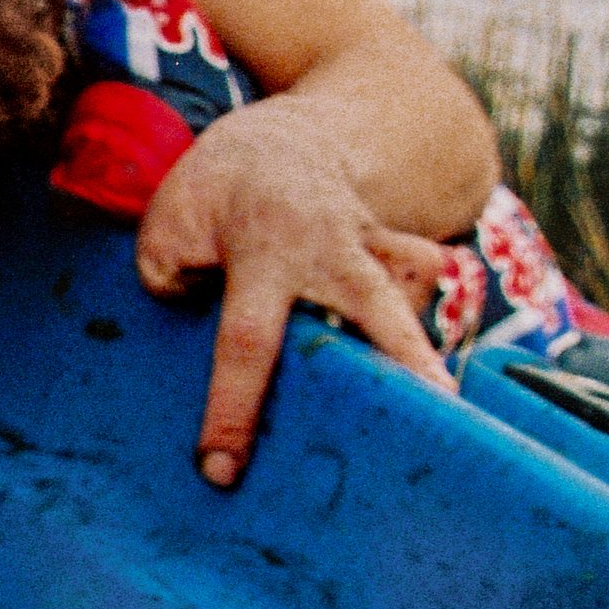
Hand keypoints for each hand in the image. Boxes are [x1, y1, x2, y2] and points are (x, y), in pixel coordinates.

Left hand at [135, 94, 458, 486]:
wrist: (281, 139)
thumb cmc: (215, 190)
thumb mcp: (168, 223)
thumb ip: (171, 279)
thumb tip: (199, 339)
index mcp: (264, 247)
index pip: (248, 341)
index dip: (235, 409)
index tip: (222, 469)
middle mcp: (332, 248)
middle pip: (378, 309)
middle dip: (405, 363)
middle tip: (433, 414)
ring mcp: (374, 248)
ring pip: (415, 291)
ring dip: (427, 348)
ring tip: (440, 415)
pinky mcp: (399, 258)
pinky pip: (425, 286)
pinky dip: (425, 326)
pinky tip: (418, 374)